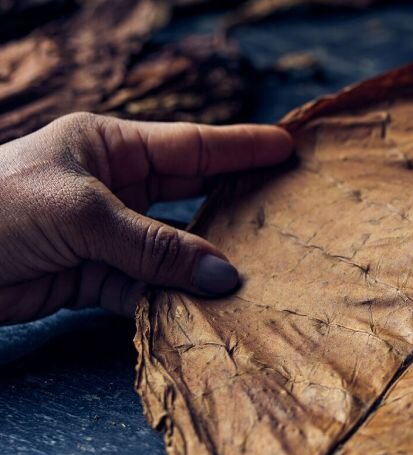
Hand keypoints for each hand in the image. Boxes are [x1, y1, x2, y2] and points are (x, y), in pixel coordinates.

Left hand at [0, 112, 293, 324]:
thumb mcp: (82, 213)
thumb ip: (155, 246)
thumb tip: (225, 276)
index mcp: (108, 147)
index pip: (190, 145)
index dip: (241, 147)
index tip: (288, 148)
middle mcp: (113, 187)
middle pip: (189, 195)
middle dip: (235, 203)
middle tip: (287, 210)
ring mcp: (104, 235)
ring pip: (171, 250)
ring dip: (204, 265)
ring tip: (256, 272)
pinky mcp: (91, 278)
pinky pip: (145, 288)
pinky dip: (169, 302)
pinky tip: (201, 310)